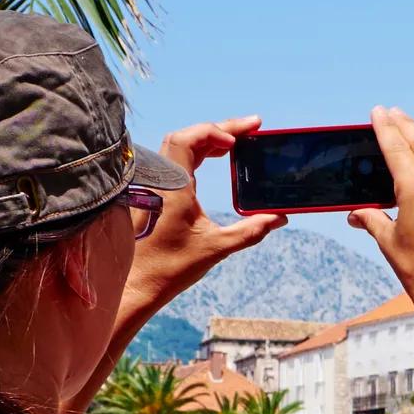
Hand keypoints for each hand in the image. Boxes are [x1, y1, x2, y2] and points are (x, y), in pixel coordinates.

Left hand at [127, 118, 286, 306]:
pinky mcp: (152, 194)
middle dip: (219, 130)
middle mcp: (159, 181)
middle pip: (187, 137)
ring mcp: (153, 186)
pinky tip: (213, 158)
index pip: (189, 139)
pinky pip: (174, 160)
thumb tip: (279, 218)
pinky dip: (197, 153)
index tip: (240, 139)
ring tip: (236, 143)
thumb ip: (250, 231)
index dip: (215, 131)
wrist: (135, 285)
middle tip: (250, 129)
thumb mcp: (216, 248)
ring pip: (179, 147)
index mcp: (172, 187)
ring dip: (208, 141)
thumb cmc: (169, 268)